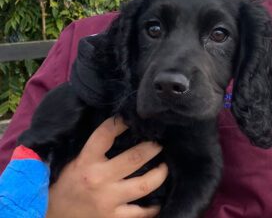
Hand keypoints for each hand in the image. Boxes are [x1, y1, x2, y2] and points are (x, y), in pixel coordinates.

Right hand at [46, 117, 167, 217]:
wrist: (51, 216)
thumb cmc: (65, 185)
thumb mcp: (74, 162)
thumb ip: (94, 149)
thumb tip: (118, 129)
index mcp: (86, 161)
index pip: (106, 134)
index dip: (121, 123)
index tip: (132, 118)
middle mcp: (99, 179)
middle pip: (135, 158)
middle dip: (153, 147)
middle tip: (159, 143)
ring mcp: (108, 200)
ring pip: (144, 184)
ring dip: (160, 173)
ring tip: (164, 166)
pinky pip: (141, 213)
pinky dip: (153, 207)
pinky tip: (158, 199)